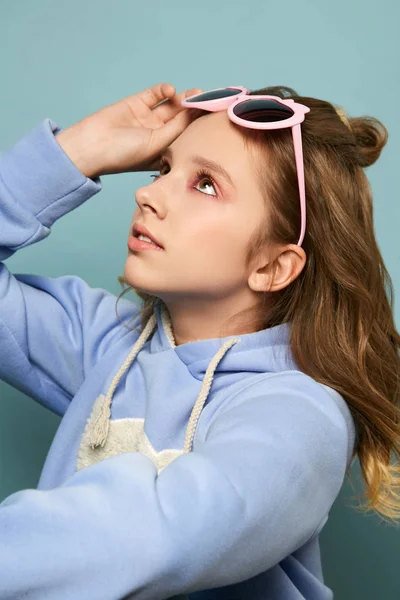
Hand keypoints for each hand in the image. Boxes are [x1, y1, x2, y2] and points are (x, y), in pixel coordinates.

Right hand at [56, 83, 202, 177]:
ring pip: (171, 105)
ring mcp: (148, 119)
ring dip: (183, 99)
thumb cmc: (125, 155)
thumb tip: (195, 113)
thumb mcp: (157, 145)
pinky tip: (170, 91)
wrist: (92, 145)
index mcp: (165, 151)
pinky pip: (155, 94)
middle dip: (194, 110)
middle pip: (182, 119)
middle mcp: (158, 135)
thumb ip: (177, 128)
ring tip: (195, 93)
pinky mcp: (137, 104)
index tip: (215, 116)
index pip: (187, 136)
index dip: (199, 126)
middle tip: (209, 100)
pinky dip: (164, 90)